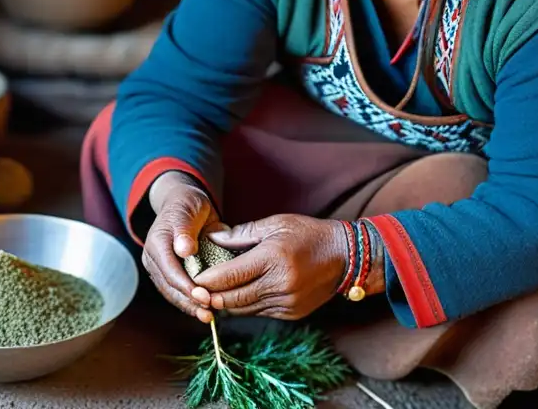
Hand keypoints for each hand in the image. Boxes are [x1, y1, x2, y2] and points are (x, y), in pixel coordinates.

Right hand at [142, 171, 224, 323]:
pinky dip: (189, 302)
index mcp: (156, 242)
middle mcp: (153, 257)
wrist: (185, 203)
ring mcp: (159, 267)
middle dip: (188, 302)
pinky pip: (176, 292)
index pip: (169, 270)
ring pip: (171, 293)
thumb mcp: (188, 210)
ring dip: (188, 307)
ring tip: (207, 317)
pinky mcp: (168, 273)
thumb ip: (184, 229)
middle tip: (208, 313)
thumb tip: (184, 249)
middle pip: (168, 286)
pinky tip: (204, 310)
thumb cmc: (187, 204)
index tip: (204, 297)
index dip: (186, 286)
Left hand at [192, 215, 346, 319]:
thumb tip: (211, 239)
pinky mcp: (292, 313)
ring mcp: (287, 302)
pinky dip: (245, 306)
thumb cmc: (307, 234)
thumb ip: (240, 234)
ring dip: (226, 304)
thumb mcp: (274, 224)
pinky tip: (235, 296)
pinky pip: (259, 312)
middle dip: (211, 296)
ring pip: (244, 309)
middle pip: (234, 298)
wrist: (345, 256)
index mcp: (273, 258)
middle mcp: (280, 284)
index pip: (230, 276)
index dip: (207, 280)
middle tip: (194, 290)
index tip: (192, 278)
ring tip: (209, 294)